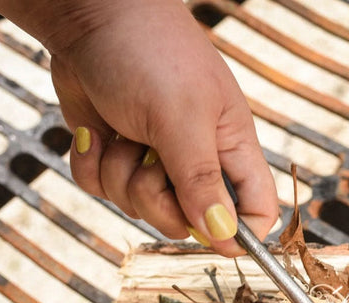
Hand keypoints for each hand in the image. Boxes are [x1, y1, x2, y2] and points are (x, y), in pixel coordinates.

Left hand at [46, 0, 276, 255]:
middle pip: (190, 222)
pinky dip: (93, 165)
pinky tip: (97, 133)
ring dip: (121, 175)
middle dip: (158, 200)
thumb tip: (224, 234)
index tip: (211, 235)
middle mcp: (197, 163)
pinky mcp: (119, 159)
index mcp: (230, 150)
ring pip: (140, 208)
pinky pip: (104, 192)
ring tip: (124, 132)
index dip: (241, 232)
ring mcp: (156, 163)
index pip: (257, 209)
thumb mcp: (181, 117)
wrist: (90, 19)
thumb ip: (201, 179)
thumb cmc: (149, 53)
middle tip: (150, 160)